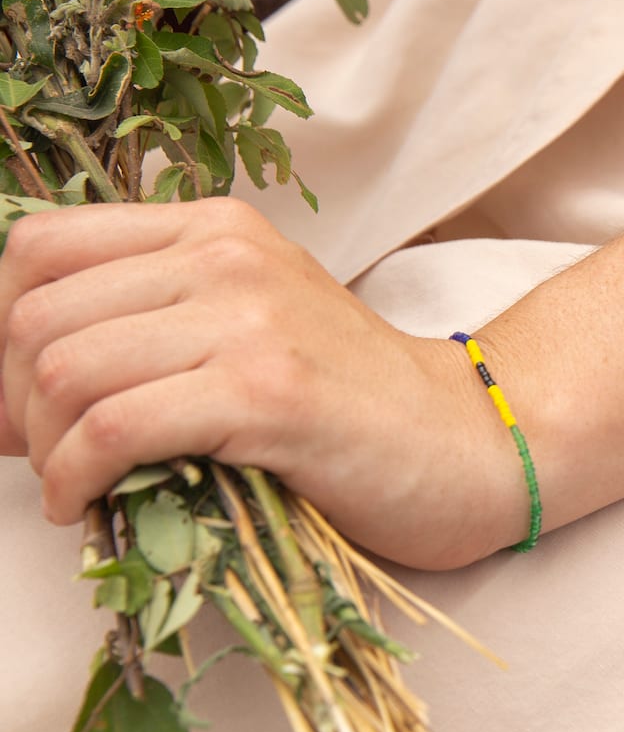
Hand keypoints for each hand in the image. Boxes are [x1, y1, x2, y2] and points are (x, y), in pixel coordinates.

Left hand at [0, 197, 522, 568]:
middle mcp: (229, 257)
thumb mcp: (252, 326)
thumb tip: (13, 379)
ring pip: (63, 368)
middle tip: (41, 455)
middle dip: (11, 399)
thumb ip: (157, 320)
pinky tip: (89, 503)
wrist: (470, 443)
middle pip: (37, 313)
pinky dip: (76, 477)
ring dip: (43, 446)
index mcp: (218, 228)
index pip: (41, 246)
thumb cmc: (354, 405)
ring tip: (73, 484)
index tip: (19, 397)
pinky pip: (114, 428)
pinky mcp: (269, 393)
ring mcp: (251, 320)